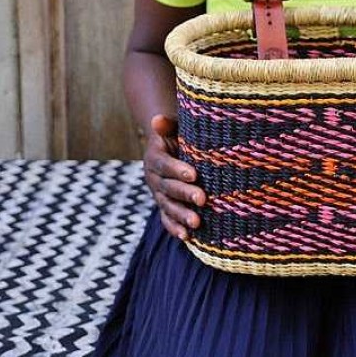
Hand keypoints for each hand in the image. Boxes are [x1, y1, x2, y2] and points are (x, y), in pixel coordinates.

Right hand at [143, 114, 205, 240]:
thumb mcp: (173, 126)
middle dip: (184, 194)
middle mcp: (153, 178)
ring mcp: (158, 194)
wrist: (170, 147)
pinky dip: (175, 228)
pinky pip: (167, 219)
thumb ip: (167, 125)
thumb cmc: (178, 134)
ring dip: (181, 215)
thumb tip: (157, 119)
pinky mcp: (165, 206)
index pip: (163, 165)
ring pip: (167, 206)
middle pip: (167, 188)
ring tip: (197, 222)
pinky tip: (187, 237)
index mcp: (154, 157)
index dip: (176, 170)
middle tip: (202, 198)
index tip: (194, 174)